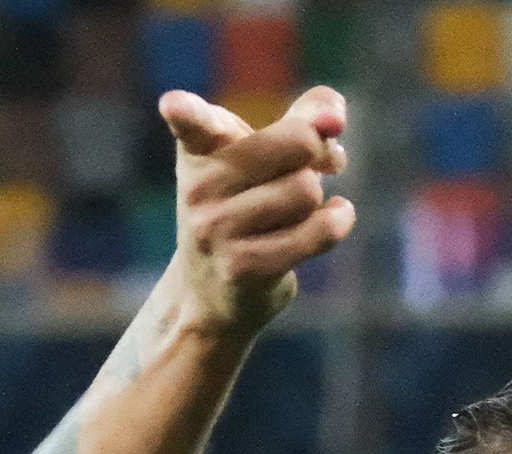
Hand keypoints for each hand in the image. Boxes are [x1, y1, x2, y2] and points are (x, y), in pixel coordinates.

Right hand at [159, 86, 355, 335]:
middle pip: (298, 142)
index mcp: (200, 150)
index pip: (193, 124)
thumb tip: (336, 118)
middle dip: (319, 150)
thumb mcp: (266, 151)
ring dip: (317, 197)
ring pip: (307, 189)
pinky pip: (318, 232)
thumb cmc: (247, 203)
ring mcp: (217, 231)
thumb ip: (305, 116)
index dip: (184, 111)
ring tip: (298, 207)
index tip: (173, 105)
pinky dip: (338, 220)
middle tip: (316, 160)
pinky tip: (337, 216)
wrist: (213, 289)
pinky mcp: (243, 268)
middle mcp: (200, 188)